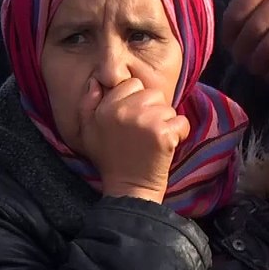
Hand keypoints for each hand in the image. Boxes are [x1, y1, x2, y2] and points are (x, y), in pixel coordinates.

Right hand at [78, 77, 189, 202]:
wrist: (128, 188)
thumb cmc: (109, 160)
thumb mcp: (87, 132)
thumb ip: (87, 104)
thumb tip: (96, 81)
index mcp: (105, 108)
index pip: (132, 84)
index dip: (136, 101)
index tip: (133, 121)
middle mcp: (124, 111)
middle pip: (152, 93)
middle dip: (153, 110)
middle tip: (143, 133)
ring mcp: (145, 121)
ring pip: (168, 108)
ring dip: (165, 123)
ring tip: (152, 141)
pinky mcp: (163, 134)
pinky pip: (181, 122)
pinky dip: (179, 133)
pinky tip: (165, 146)